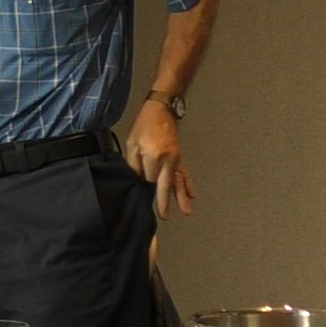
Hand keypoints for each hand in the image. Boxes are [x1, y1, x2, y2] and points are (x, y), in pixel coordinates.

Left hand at [126, 101, 196, 220]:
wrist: (161, 109)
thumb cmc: (143, 125)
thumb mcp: (133, 144)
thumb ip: (134, 165)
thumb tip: (138, 182)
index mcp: (154, 156)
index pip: (148, 179)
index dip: (144, 187)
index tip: (140, 196)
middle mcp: (168, 160)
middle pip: (165, 185)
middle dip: (165, 201)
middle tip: (165, 217)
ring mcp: (176, 159)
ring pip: (178, 182)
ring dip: (182, 197)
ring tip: (187, 212)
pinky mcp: (180, 158)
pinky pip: (184, 174)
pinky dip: (188, 185)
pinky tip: (192, 195)